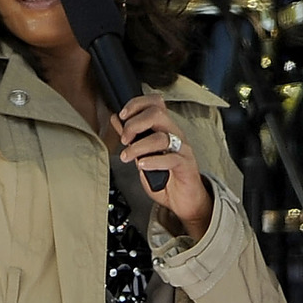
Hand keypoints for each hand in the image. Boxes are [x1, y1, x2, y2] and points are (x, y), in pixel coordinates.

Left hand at [112, 95, 213, 239]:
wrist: (183, 199)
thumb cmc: (164, 175)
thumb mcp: (141, 153)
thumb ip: (131, 136)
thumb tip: (116, 119)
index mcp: (164, 128)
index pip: (155, 103)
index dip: (136, 104)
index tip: (121, 116)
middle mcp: (175, 134)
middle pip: (157, 113)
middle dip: (134, 124)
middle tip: (124, 139)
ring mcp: (182, 149)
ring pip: (161, 137)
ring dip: (138, 147)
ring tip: (127, 157)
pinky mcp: (186, 165)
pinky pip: (171, 158)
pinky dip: (152, 161)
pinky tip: (142, 165)